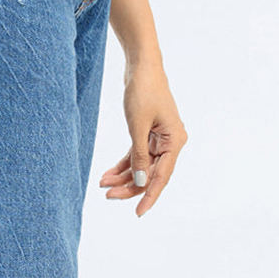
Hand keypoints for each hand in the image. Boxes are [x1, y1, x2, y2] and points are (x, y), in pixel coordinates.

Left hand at [99, 60, 186, 216]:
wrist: (141, 64)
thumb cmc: (143, 90)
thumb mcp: (138, 125)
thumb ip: (139, 155)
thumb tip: (140, 181)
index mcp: (175, 141)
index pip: (162, 176)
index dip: (149, 195)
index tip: (138, 213)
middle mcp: (171, 142)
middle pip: (151, 172)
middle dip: (129, 185)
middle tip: (108, 195)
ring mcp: (159, 137)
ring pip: (142, 164)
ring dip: (123, 175)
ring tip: (103, 184)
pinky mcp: (148, 131)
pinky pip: (136, 153)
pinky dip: (123, 163)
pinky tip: (108, 173)